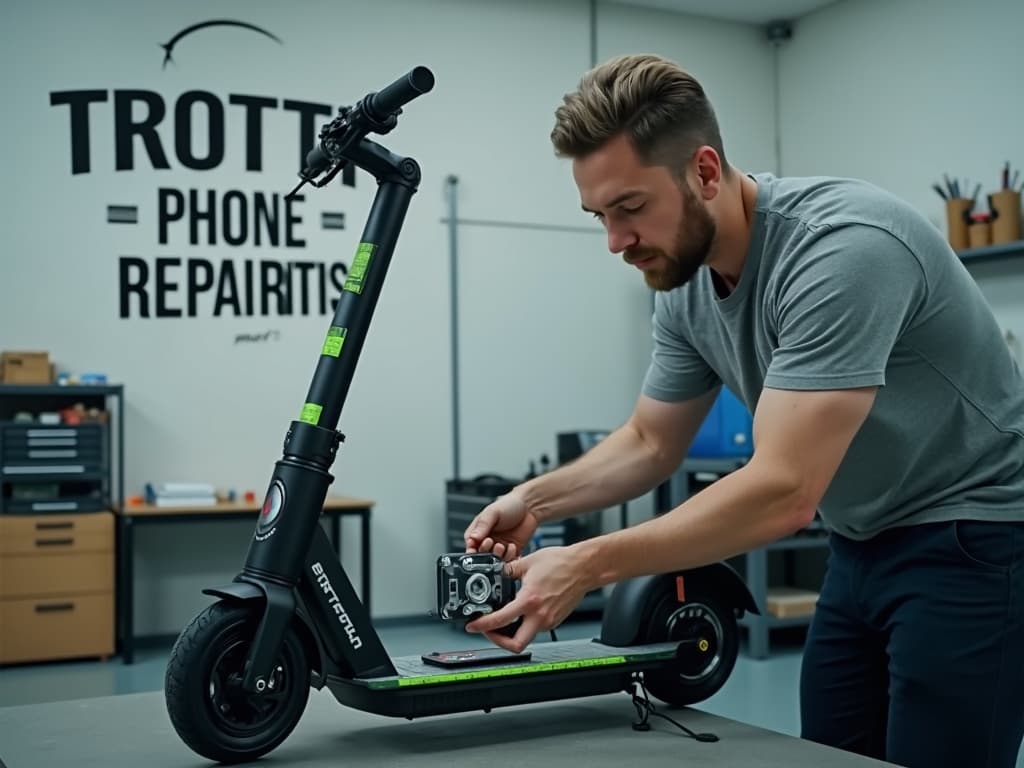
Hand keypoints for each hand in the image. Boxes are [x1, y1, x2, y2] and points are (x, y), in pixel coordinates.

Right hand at [464, 490, 538, 560]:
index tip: (476, 549)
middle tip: (492, 543)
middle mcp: (488, 540)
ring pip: (494, 560)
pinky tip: (512, 548)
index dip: (472, 550)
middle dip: (485, 553)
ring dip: (498, 556)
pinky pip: (508, 561)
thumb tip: (472, 538)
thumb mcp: (492, 512)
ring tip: (502, 546)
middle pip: (481, 555)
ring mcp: (500, 547)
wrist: (529, 506)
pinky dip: (509, 558)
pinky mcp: (512, 551)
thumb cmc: (509, 505)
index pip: (470, 545)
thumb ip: (482, 525)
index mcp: (478, 531)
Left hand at [464, 546, 594, 652]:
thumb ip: (507, 570)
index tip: (473, 626)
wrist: (584, 566)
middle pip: (515, 645)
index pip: (500, 620)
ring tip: (502, 621)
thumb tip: (495, 573)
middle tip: (489, 631)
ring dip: (511, 633)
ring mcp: (549, 621)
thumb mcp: (527, 563)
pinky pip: (535, 629)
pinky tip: (520, 613)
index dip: (482, 626)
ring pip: (525, 637)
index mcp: (529, 601)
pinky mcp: (555, 620)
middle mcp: (540, 616)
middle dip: (498, 642)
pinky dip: (524, 625)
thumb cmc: (562, 563)